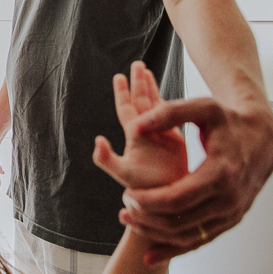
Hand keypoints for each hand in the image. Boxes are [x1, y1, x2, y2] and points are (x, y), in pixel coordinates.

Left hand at [93, 61, 187, 190]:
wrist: (166, 210)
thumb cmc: (145, 193)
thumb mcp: (124, 175)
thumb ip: (107, 160)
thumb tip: (97, 142)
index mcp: (135, 137)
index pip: (127, 110)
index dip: (123, 93)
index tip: (119, 76)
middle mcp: (146, 136)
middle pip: (140, 104)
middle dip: (138, 84)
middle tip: (137, 63)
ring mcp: (160, 139)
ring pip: (155, 109)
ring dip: (151, 91)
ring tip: (148, 72)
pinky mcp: (175, 145)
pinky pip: (170, 120)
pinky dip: (168, 107)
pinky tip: (168, 99)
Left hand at [120, 95, 272, 264]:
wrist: (262, 137)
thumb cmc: (229, 121)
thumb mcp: (202, 108)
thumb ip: (169, 113)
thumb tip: (137, 126)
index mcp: (220, 173)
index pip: (177, 198)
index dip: (149, 200)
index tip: (127, 193)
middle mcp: (229, 199)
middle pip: (180, 221)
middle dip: (147, 217)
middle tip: (124, 207)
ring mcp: (231, 213)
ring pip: (188, 236)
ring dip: (156, 234)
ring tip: (129, 221)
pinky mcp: (230, 220)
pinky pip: (200, 241)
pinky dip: (174, 249)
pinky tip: (151, 254)